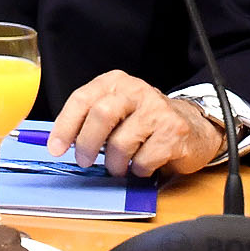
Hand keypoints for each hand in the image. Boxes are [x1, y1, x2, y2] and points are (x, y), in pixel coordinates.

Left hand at [48, 69, 225, 177]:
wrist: (193, 126)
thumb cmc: (144, 120)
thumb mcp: (116, 109)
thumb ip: (90, 119)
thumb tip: (60, 143)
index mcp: (114, 82)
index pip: (81, 99)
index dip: (65, 126)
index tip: (55, 148)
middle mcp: (136, 90)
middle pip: (100, 115)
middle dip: (86, 144)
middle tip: (84, 161)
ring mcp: (157, 110)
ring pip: (121, 142)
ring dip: (114, 163)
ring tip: (117, 166)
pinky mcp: (174, 132)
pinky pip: (144, 159)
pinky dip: (137, 169)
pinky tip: (141, 165)